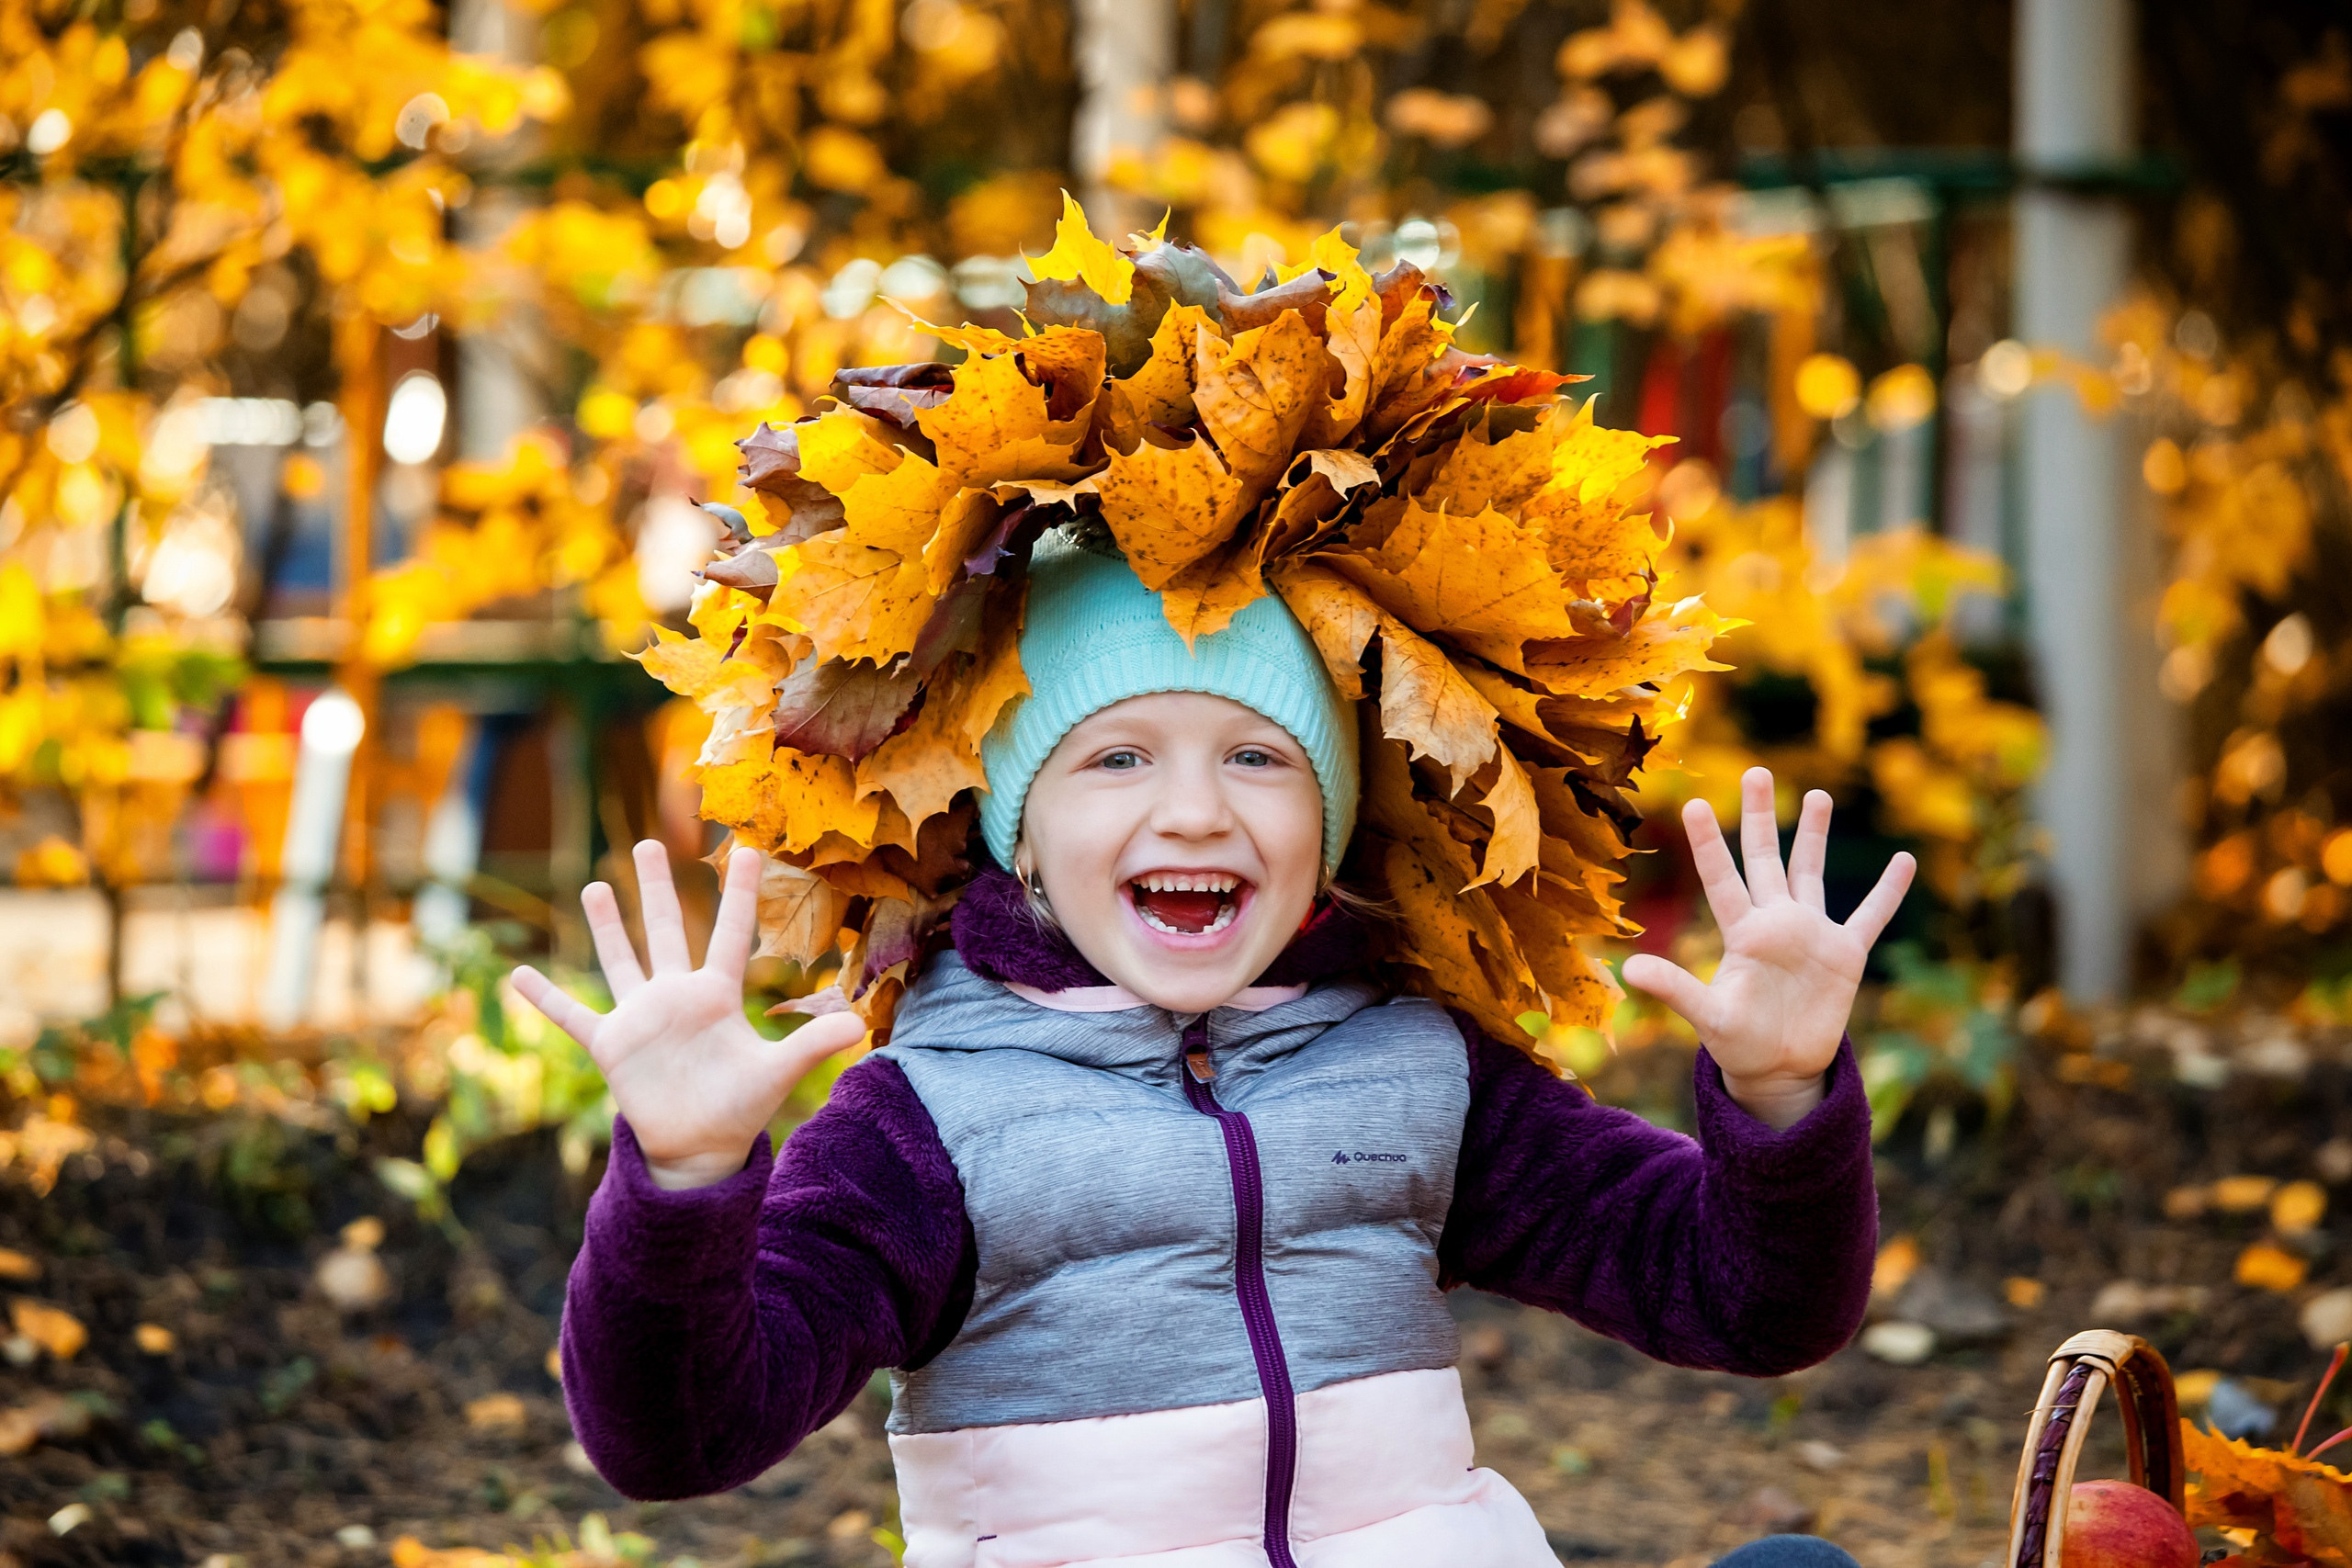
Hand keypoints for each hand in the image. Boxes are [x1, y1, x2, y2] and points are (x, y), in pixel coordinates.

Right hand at [511, 842, 865, 1189]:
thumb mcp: (777, 1073)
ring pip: (621, 959)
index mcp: (718, 995)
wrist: (700, 1149)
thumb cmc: (740, 1109)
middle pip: (667, 931)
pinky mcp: (612, 1044)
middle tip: (649, 842)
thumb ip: (811, 1044)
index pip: (731, 933)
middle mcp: (677, 996)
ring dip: (606, 926)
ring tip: (593, 884)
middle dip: (657, 888)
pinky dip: (546, 998)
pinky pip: (573, 1016)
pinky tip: (519, 974)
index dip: (741, 893)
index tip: (749, 848)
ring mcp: (642, 1017)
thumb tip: (861, 1025)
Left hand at [1621, 767, 1914, 1131]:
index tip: (1694, 803)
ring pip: (1811, 873)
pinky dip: (1888, 891)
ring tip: (1817, 794)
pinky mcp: (1845, 955)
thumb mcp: (1707, 1017)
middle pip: (1765, 858)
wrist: (1779, 1068)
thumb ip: (1675, 990)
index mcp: (1741, 933)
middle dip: (1760, 816)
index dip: (1708, 843)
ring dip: (1814, 835)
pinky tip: (1905, 860)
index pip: (1722, 878)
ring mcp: (1811, 934)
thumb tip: (1630, 969)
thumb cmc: (1737, 1043)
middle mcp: (1775, 923)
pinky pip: (1870, 916)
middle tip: (1756, 772)